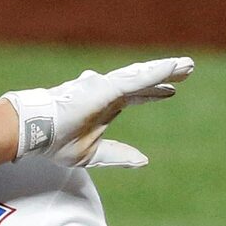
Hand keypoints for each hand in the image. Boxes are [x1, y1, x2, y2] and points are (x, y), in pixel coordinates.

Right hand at [0, 57, 194, 168]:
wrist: (38, 132)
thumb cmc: (56, 142)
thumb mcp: (94, 154)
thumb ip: (119, 155)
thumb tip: (144, 161)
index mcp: (105, 107)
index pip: (135, 97)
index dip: (153, 94)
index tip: (171, 92)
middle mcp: (107, 92)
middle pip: (143, 82)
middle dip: (164, 76)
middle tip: (187, 70)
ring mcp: (108, 87)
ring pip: (144, 75)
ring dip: (167, 69)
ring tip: (188, 65)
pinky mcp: (109, 87)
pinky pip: (140, 78)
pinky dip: (158, 72)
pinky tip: (174, 67)